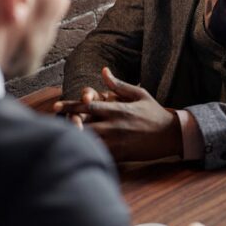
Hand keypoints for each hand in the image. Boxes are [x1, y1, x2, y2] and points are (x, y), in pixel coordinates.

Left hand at [56, 68, 182, 160]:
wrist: (171, 135)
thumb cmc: (154, 112)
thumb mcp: (139, 94)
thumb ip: (118, 85)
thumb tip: (104, 71)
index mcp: (117, 109)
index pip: (87, 106)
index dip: (70, 106)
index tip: (55, 106)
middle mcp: (114, 125)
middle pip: (83, 125)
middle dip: (67, 124)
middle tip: (54, 124)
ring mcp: (117, 141)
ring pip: (89, 141)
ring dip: (75, 138)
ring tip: (61, 137)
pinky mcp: (120, 154)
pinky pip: (100, 154)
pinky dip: (88, 151)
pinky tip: (79, 151)